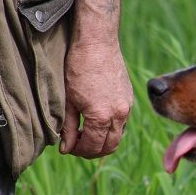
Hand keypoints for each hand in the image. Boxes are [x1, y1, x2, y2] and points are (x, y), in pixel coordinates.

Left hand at [59, 38, 133, 157]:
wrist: (98, 43)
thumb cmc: (78, 67)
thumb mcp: (68, 100)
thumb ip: (68, 126)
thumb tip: (66, 147)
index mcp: (101, 116)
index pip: (92, 145)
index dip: (78, 151)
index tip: (67, 148)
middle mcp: (119, 115)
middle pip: (109, 146)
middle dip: (92, 151)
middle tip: (77, 147)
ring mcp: (127, 108)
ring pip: (118, 136)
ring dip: (102, 141)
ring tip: (86, 134)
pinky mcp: (129, 100)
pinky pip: (122, 123)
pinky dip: (110, 129)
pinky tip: (96, 121)